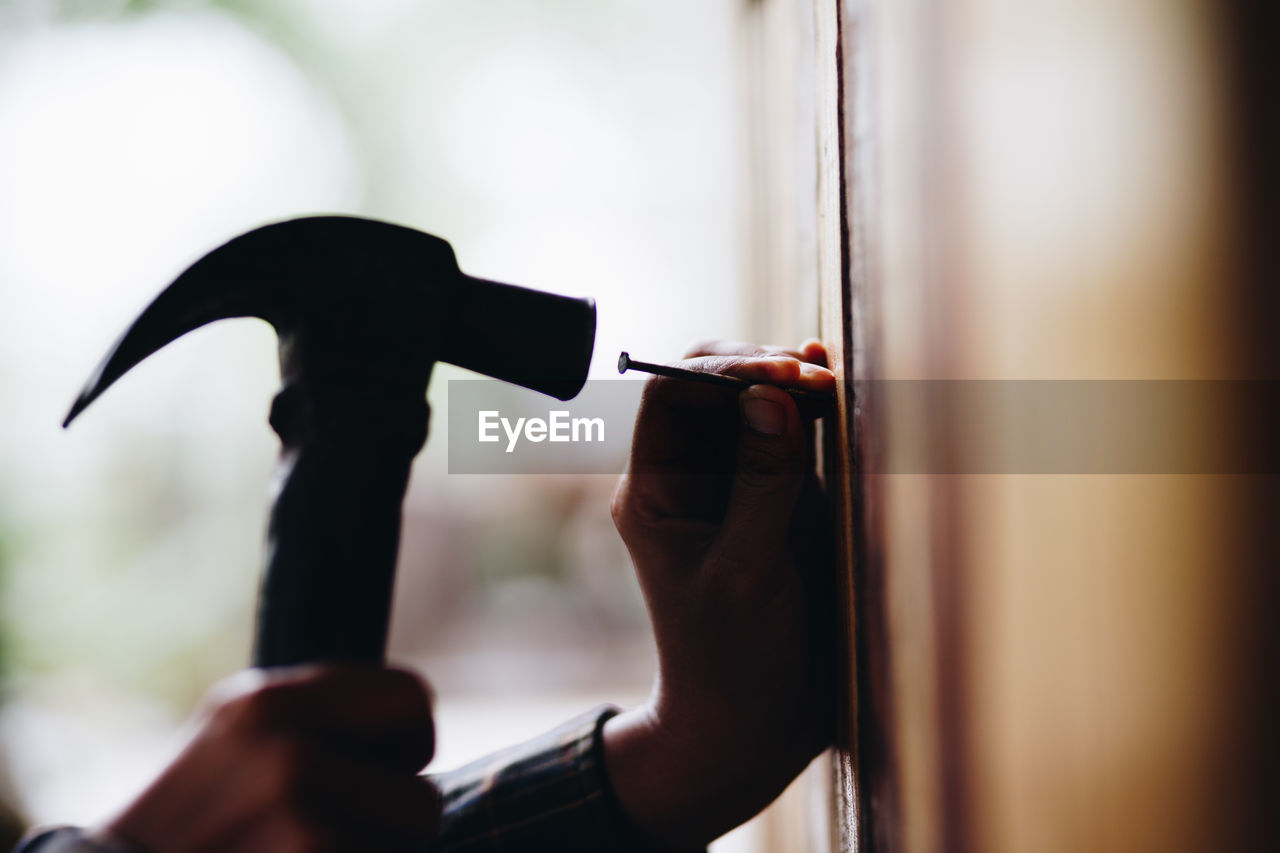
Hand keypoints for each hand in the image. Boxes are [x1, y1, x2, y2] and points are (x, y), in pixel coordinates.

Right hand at [98, 666, 440, 852]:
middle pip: (420, 797)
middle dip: (386, 829)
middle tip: (323, 836)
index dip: (404, 745)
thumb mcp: (234, 741)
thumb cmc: (184, 830)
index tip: (375, 771)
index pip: (411, 699)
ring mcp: (295, 823)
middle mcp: (284, 753)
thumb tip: (414, 712)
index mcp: (266, 701)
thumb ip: (314, 718)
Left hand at [604, 340, 836, 848]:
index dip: (723, 368)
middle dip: (762, 369)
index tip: (782, 373)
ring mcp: (737, 489)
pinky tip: (840, 401)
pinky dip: (817, 418)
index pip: (671, 394)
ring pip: (758, 408)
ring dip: (794, 386)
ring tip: (832, 382)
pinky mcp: (781, 505)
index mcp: (656, 491)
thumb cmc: (730, 663)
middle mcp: (691, 480)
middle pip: (714, 388)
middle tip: (816, 376)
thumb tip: (772, 396)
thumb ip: (762, 484)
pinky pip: (794, 443)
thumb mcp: (746, 574)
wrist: (751, 731)